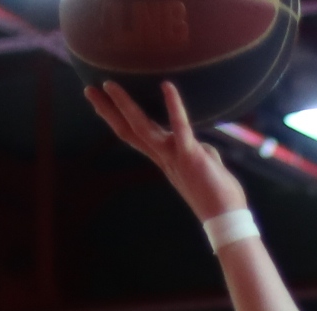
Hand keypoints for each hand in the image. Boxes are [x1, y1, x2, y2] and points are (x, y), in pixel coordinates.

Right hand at [83, 80, 249, 223]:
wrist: (226, 219)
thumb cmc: (218, 194)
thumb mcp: (204, 166)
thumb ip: (196, 152)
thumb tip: (198, 145)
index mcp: (164, 158)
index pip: (134, 135)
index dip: (117, 118)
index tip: (101, 103)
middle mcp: (163, 156)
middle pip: (129, 130)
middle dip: (108, 110)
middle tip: (90, 90)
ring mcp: (174, 156)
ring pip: (143, 128)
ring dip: (126, 105)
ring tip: (110, 85)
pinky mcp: (190, 155)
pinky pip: (180, 126)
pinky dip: (174, 106)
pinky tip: (167, 85)